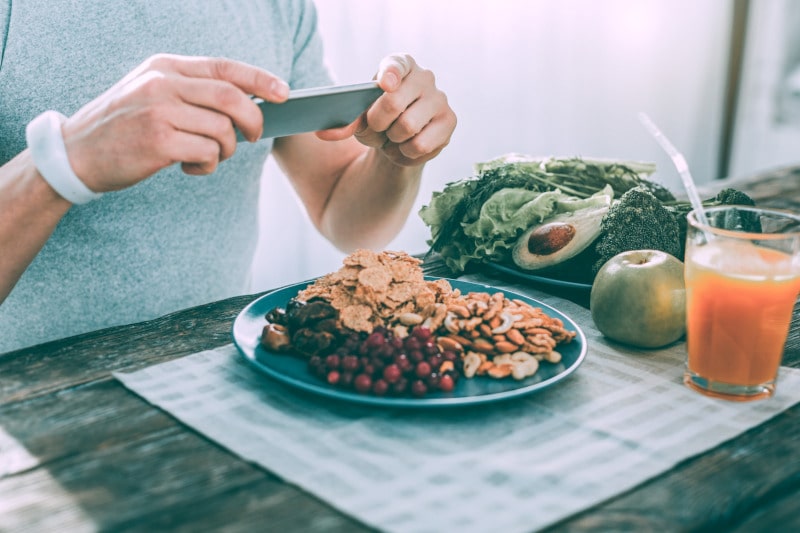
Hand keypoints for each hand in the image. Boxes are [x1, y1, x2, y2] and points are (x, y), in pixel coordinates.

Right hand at [60, 54, 289, 191]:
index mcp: (166, 67)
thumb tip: (248, 101)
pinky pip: (207, 153)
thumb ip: (192, 91)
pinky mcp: (157, 141)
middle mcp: (163, 83)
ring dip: (226, 150)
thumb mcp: (153, 93)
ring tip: (209, 156)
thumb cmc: (125, 126)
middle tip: (254, 136)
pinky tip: (192, 166)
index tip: (284, 92)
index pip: (224, 67)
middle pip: (232, 98)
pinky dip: (209, 165)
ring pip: (222, 130)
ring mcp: (159, 110)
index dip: (260, 78)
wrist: (77, 153)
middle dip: (253, 120)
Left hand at [317, 54, 456, 165]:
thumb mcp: (358, 118)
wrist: (400, 138)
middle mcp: (424, 77)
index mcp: (400, 65)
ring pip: (407, 127)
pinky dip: (405, 153)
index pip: (396, 64)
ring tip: (392, 138)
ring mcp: (440, 98)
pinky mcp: (449, 121)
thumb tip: (323, 133)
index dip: (390, 74)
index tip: (385, 84)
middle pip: (393, 103)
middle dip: (377, 123)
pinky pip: (420, 145)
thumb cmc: (378, 120)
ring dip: (391, 140)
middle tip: (377, 128)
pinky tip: (405, 148)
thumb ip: (343, 122)